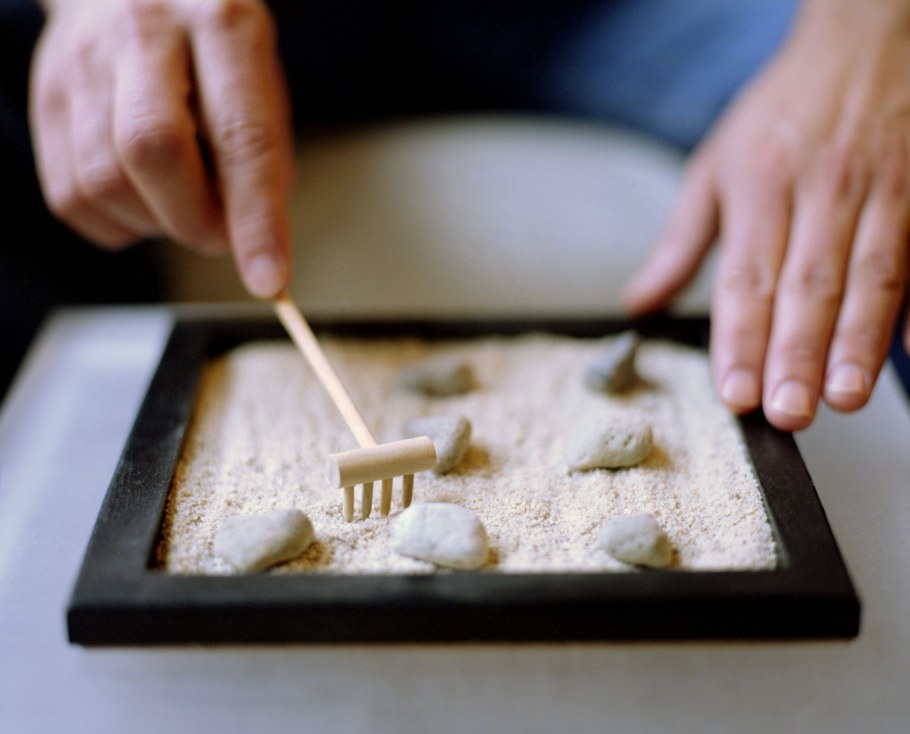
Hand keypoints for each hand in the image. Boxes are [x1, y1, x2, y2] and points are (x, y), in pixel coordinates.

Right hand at [29, 0, 293, 297]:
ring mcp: (83, 62)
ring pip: (105, 181)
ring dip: (156, 222)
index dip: (256, 219)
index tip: (268, 281)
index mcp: (222, 24)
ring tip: (181, 197)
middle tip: (220, 232)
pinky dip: (119, 221)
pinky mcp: (45, 96)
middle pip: (153, 151)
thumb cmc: (213, 55)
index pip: (241, 137)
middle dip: (195, 221)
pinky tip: (143, 194)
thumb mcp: (261, 87)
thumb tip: (256, 248)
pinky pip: (73, 198)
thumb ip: (263, 160)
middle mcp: (144, 31)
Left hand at [622, 1, 909, 430]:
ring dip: (857, 343)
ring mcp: (882, 190)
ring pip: (870, 276)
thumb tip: (640, 303)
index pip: (745, 279)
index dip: (739, 341)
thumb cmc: (781, 114)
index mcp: (758, 188)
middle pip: (806, 286)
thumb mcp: (714, 166)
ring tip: (844, 397)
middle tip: (787, 415)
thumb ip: (680, 242)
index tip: (735, 394)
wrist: (863, 41)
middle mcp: (820, 191)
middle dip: (795, 356)